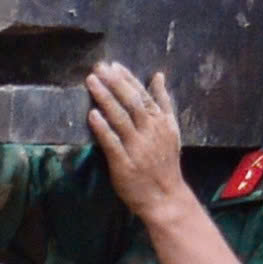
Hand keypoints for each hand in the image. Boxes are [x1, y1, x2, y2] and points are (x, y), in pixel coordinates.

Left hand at [87, 63, 188, 223]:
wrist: (166, 198)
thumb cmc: (165, 163)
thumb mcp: (171, 129)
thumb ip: (163, 102)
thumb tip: (158, 75)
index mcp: (162, 122)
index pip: (143, 95)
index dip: (127, 79)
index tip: (113, 66)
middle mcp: (151, 132)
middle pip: (131, 102)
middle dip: (114, 83)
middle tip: (98, 68)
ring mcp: (137, 148)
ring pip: (120, 118)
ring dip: (105, 98)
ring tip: (91, 82)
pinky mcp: (124, 164)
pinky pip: (112, 143)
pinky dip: (102, 128)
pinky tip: (92, 114)